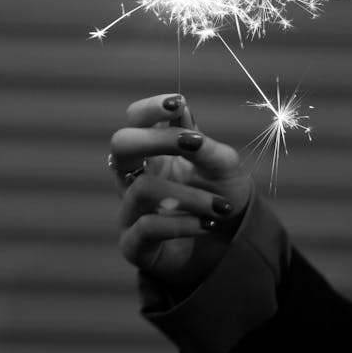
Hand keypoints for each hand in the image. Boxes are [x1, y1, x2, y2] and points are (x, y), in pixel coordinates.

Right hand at [110, 94, 251, 291]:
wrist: (230, 248)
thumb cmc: (221, 197)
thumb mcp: (223, 167)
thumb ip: (204, 145)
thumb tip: (182, 113)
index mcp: (153, 151)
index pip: (136, 120)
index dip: (149, 109)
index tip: (177, 104)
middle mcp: (135, 176)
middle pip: (121, 145)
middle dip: (157, 140)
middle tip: (194, 145)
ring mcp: (130, 210)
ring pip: (143, 189)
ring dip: (188, 195)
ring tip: (221, 208)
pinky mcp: (133, 244)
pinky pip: (148, 226)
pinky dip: (183, 223)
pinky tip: (207, 224)